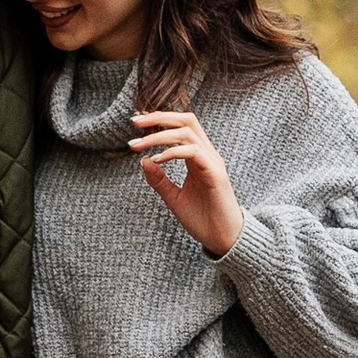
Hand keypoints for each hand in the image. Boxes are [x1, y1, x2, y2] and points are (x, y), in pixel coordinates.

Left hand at [132, 109, 243, 257]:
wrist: (223, 240)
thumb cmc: (202, 220)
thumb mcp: (174, 198)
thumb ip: (159, 180)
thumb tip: (143, 160)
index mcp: (198, 157)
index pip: (180, 127)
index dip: (159, 120)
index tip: (135, 123)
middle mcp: (207, 155)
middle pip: (187, 120)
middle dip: (159, 117)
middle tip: (134, 122)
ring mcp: (213, 162)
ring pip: (187, 133)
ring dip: (159, 136)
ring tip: (138, 145)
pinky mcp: (216, 174)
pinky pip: (193, 152)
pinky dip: (172, 152)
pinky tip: (157, 159)